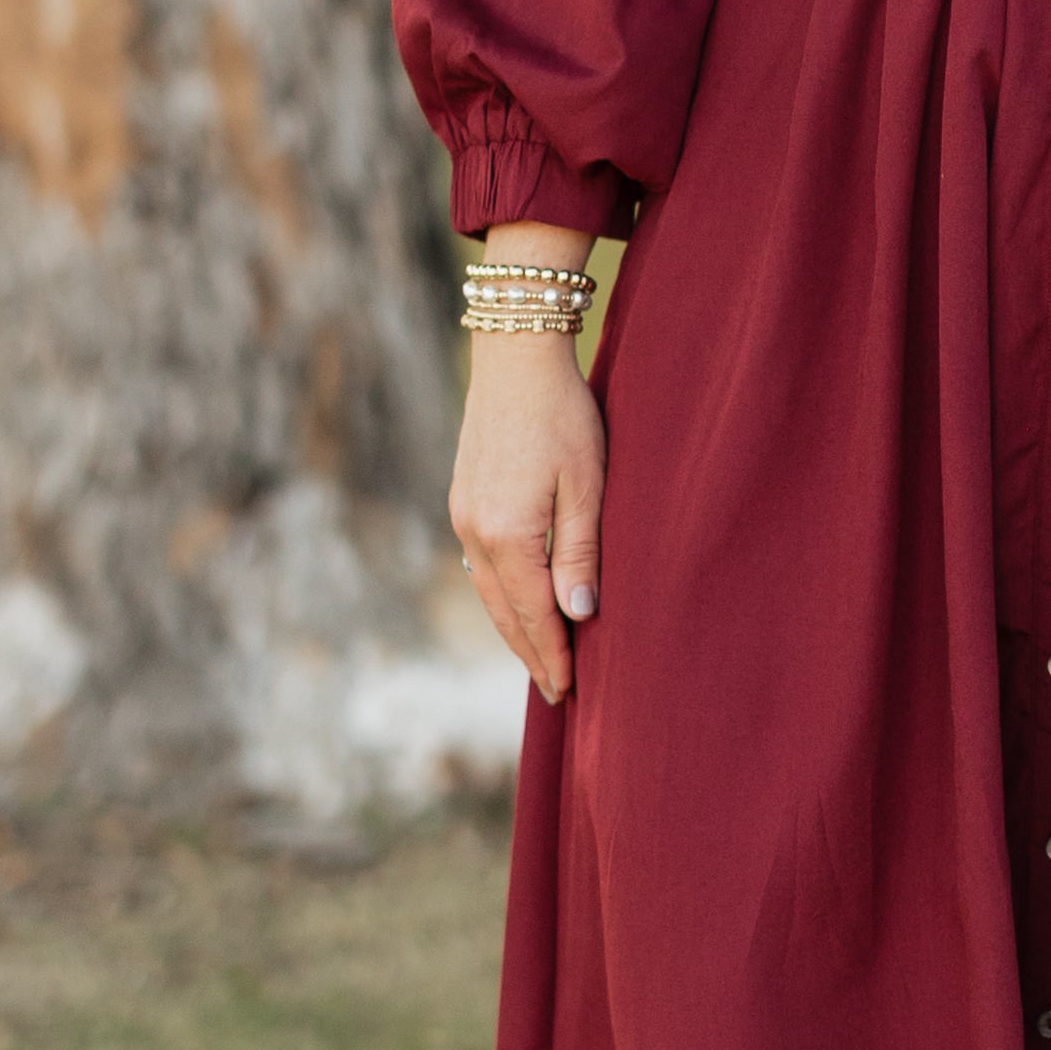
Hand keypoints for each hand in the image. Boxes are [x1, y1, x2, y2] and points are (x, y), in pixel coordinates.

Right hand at [449, 330, 604, 701]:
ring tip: (540, 659)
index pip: (534, 614)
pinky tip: (518, 603)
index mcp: (507, 535)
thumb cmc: (563, 415)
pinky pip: (482, 566)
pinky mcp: (464, 501)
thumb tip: (578, 617)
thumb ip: (580, 553)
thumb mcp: (586, 484)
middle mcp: (475, 533)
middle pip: (505, 612)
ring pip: (490, 591)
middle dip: (532, 654)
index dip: (554, 655)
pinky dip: (503, 596)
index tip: (569, 692)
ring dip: (515, 628)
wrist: (515, 356)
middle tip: (557, 693)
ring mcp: (463, 516)